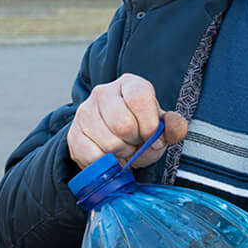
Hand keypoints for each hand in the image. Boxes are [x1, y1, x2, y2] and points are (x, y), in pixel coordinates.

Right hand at [67, 74, 187, 170]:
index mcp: (130, 84)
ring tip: (123, 150)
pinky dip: (106, 164)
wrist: (115, 141)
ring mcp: (85, 111)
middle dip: (134, 142)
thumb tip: (173, 128)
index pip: (139, 99)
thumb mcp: (161, 127)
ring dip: (121, 154)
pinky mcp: (74, 133)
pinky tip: (110, 158)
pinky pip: (92, 155)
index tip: (152, 136)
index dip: (149, 124)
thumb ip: (173, 126)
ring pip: (108, 142)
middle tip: (135, 144)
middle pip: (123, 124)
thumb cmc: (141, 131)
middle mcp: (103, 92)